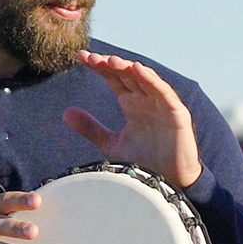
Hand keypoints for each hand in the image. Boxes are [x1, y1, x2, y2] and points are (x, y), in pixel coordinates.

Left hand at [65, 51, 202, 187]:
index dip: (99, 67)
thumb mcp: (111, 144)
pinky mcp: (176, 114)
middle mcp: (146, 101)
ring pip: (145, 80)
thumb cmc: (144, 164)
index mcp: (132, 104)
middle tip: (92, 58)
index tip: (81, 57)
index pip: (114, 79)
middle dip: (110, 65)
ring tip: (111, 61)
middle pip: (127, 75)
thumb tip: (65, 113)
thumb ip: (91, 128)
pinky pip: (164, 93)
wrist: (166, 186)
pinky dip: (152, 81)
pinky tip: (138, 70)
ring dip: (128, 68)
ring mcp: (162, 106)